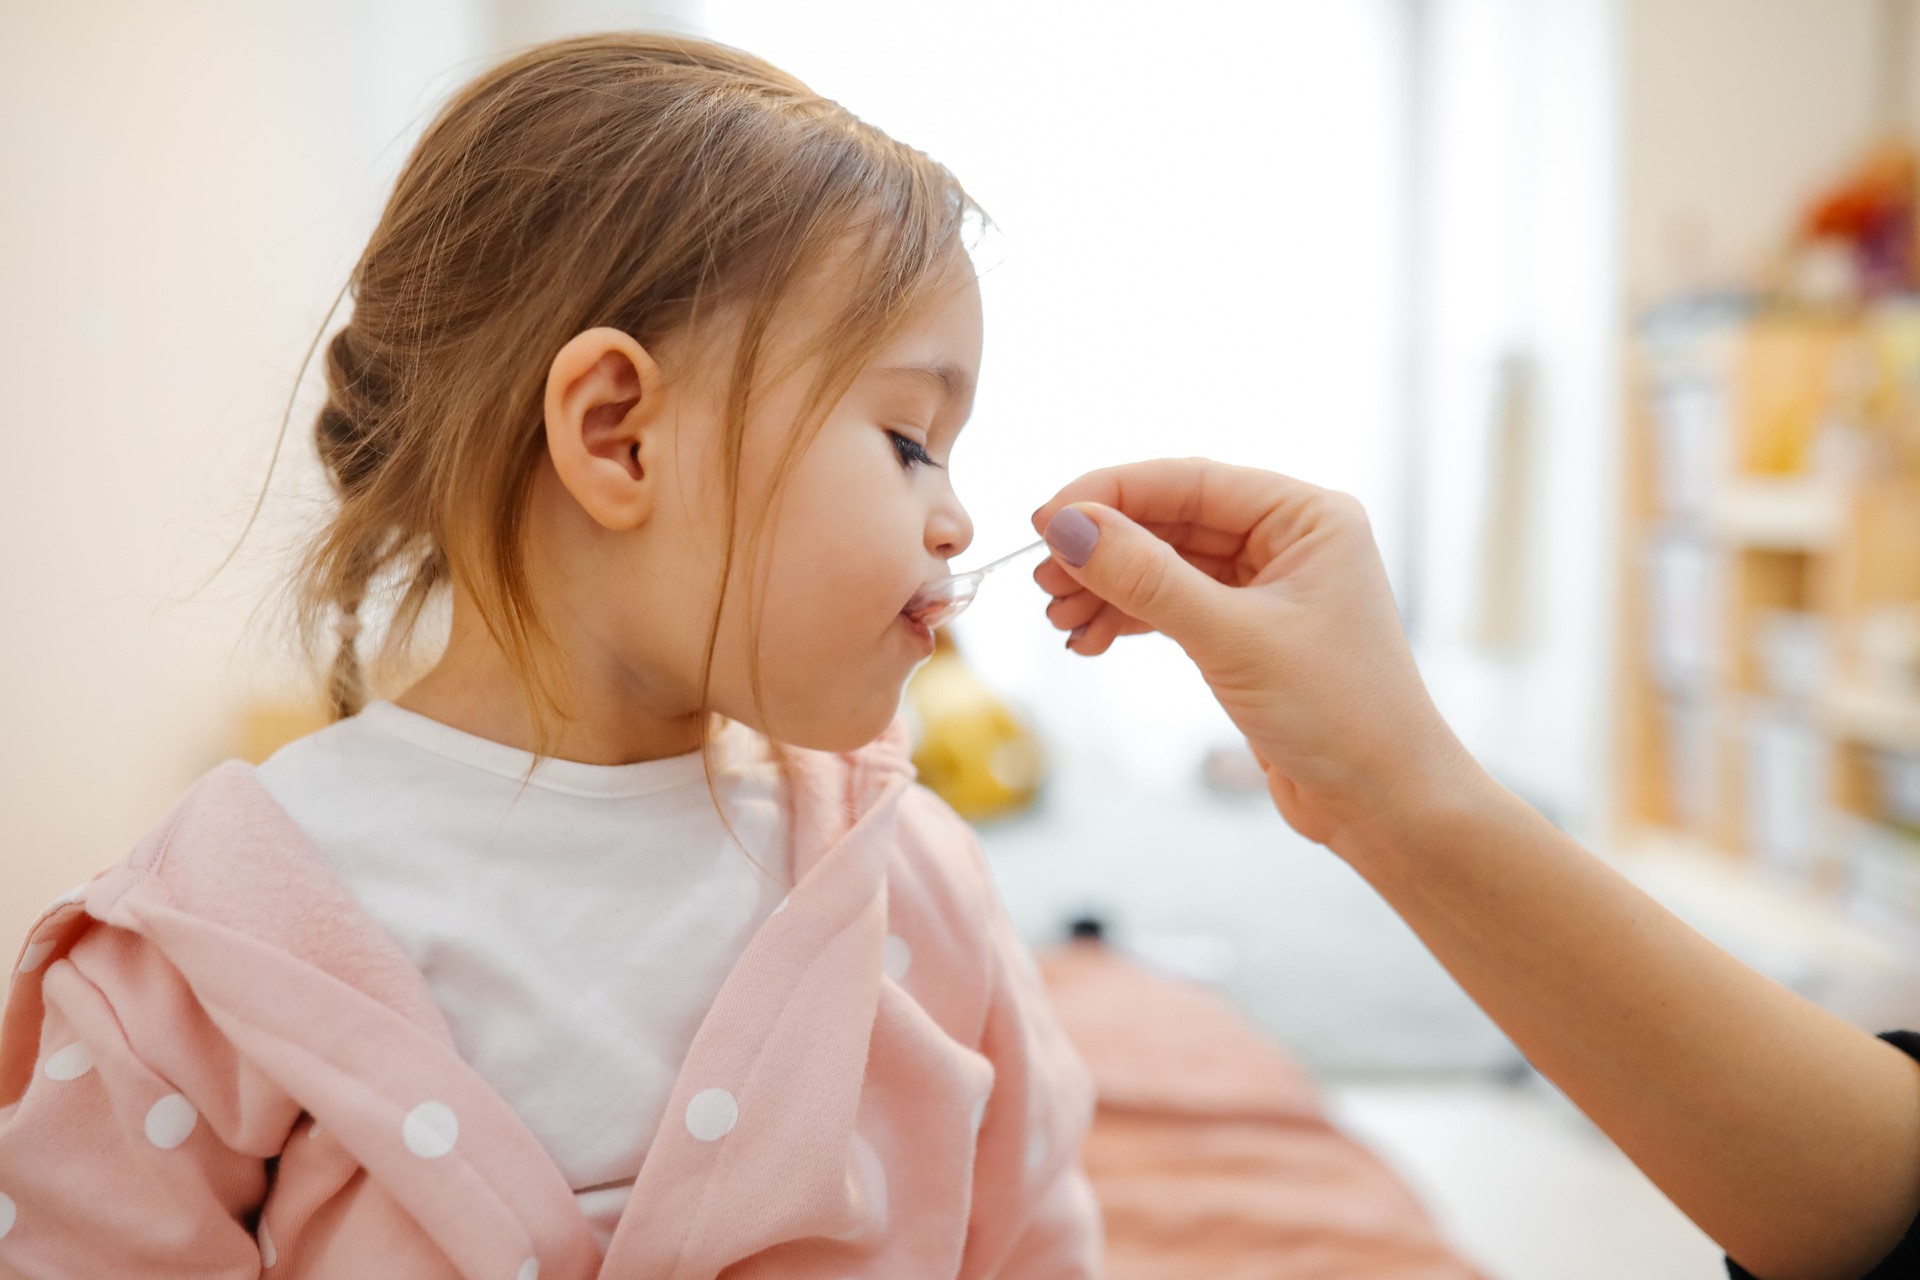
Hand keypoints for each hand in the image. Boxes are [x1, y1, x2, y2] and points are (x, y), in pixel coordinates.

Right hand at [1031, 457, 1482, 849]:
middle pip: (1169, 519)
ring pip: (1164, 565)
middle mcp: (1289, 539)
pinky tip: (1090, 640)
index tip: (1043, 522)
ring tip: (1059, 620)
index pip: (1189, 480)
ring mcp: (1267, 587)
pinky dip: (1128, 619)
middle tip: (1042, 580)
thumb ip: (1145, 578)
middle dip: (1102, 548)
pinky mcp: (1248, 634)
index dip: (1109, 494)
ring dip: (1107, 588)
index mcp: (1306, 515)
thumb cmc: (1339, 714)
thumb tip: (1066, 526)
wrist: (1385, 805)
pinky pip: (1172, 605)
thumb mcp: (1231, 639)